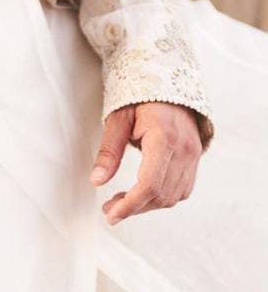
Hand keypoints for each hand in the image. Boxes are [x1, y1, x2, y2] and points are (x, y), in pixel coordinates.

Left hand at [89, 101, 202, 225]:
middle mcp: (184, 149)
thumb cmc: (139, 95)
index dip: (130, 204)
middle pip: (161, 194)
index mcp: (164, 137)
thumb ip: (109, 150)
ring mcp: (194, 154)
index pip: (149, 183)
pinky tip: (143, 192)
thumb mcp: (118, 117)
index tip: (110, 214)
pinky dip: (162, 196)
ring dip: (148, 204)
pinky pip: (182, 188)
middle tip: (109, 209)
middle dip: (134, 207)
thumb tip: (96, 181)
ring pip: (173, 196)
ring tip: (122, 202)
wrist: (167, 77)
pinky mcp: (195, 157)